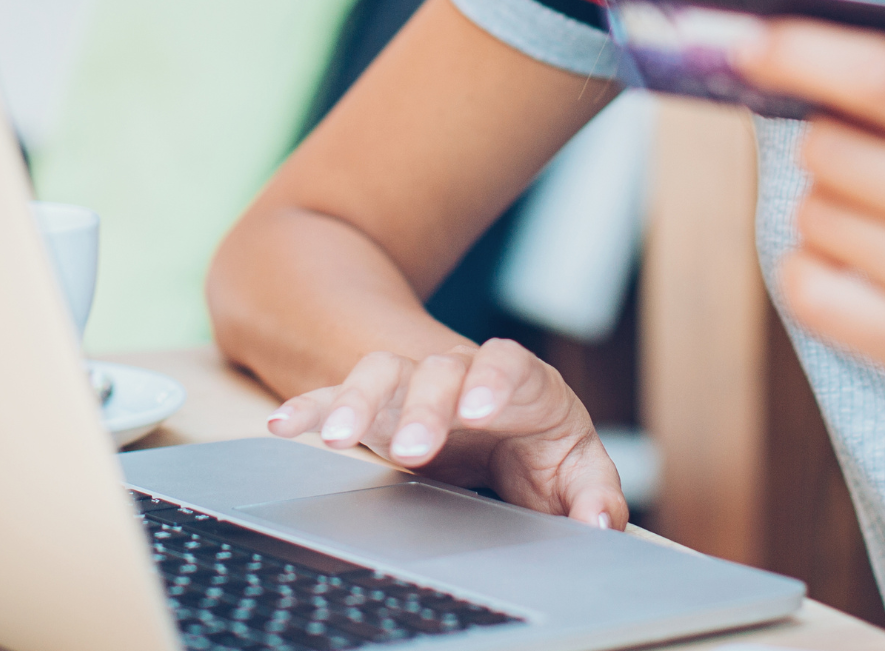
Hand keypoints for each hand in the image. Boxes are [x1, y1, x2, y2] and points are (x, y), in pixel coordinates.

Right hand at [263, 339, 625, 528]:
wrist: (503, 420)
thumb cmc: (542, 445)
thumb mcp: (576, 469)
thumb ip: (593, 495)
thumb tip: (600, 521)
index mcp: (522, 383)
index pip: (509, 364)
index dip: (494, 379)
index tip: (481, 408)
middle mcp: (463, 374)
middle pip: (439, 371)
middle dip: (424, 408)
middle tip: (413, 451)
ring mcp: (414, 386)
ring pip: (381, 374)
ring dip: (357, 401)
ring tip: (337, 440)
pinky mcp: (377, 406)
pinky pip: (336, 397)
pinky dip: (311, 408)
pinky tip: (284, 427)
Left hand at [734, 22, 884, 391]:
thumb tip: (785, 46)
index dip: (804, 56)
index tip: (746, 43)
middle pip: (829, 152)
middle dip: (824, 141)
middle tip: (859, 155)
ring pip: (813, 216)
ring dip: (824, 206)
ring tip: (879, 217)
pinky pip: (805, 287)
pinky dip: (809, 266)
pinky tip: (853, 263)